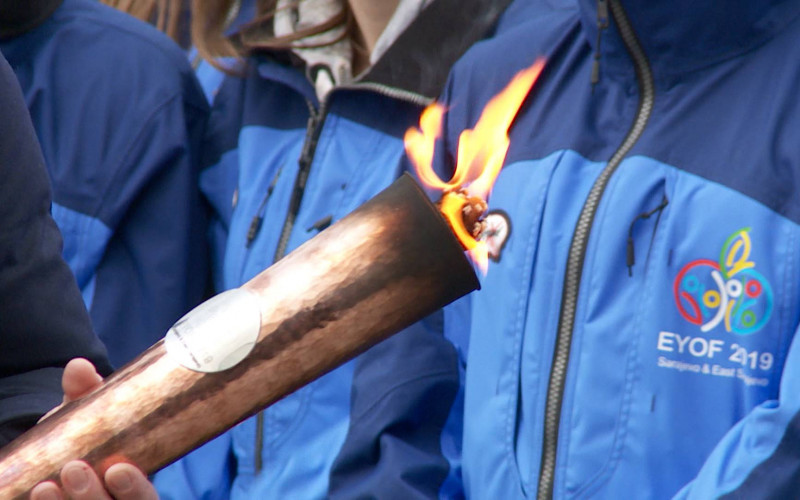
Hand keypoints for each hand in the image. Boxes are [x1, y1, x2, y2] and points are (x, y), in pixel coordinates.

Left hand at [30, 359, 157, 498]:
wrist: (67, 451)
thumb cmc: (90, 431)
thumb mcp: (92, 413)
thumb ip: (87, 393)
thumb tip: (78, 367)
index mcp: (138, 487)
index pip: (146, 499)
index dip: (135, 490)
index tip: (118, 470)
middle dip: (91, 496)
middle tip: (73, 469)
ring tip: (44, 487)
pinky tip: (37, 494)